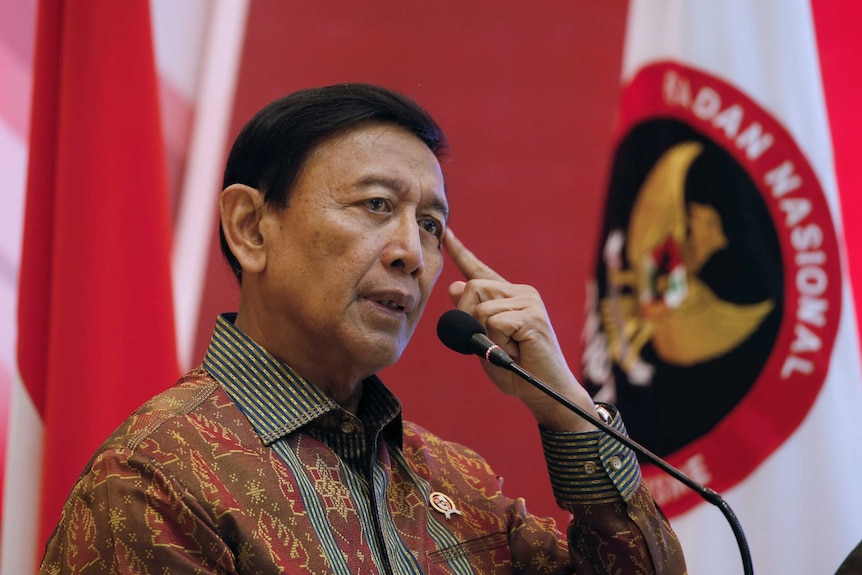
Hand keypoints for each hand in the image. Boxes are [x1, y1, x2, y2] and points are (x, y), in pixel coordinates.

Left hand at [443, 228, 597, 431]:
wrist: (544, 392)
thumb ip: (470, 317)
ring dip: (485, 335)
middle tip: (488, 343)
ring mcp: (529, 302)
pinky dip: (497, 342)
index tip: (445, 234)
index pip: (479, 271)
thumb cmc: (514, 370)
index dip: (460, 252)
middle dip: (468, 318)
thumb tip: (455, 286)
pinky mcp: (532, 315)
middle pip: (473, 288)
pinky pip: (494, 322)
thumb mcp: (483, 342)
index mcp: (508, 297)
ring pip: (481, 307)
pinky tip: (516, 351)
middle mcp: (520, 293)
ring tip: (508, 349)